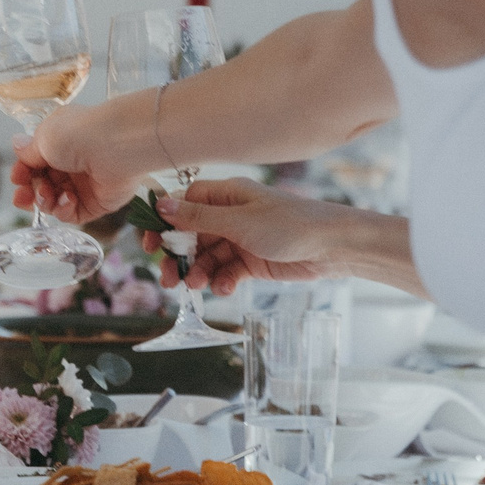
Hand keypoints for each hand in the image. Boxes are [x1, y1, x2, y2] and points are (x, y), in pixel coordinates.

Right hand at [13, 104, 151, 223]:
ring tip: (48, 195)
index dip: (23, 173)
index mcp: (60, 142)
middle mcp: (71, 162)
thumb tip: (16, 144)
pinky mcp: (96, 202)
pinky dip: (65, 209)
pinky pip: (72, 213)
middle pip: (42, 185)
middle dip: (29, 193)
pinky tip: (69, 199)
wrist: (117, 145)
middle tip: (22, 198)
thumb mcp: (45, 138)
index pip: (34, 163)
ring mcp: (84, 184)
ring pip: (53, 201)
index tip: (17, 178)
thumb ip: (29, 150)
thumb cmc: (81, 134)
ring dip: (45, 201)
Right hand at [149, 179, 363, 292]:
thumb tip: (161, 205)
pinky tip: (223, 288)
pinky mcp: (252, 261)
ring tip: (196, 286)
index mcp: (226, 195)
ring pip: (206, 256)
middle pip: (190, 234)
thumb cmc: (290, 224)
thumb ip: (198, 218)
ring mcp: (240, 239)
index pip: (183, 204)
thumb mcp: (239, 222)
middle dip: (178, 256)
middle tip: (169, 278)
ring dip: (198, 272)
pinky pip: (226, 271)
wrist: (333, 247)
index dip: (164, 223)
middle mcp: (230, 215)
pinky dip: (221, 280)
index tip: (151, 244)